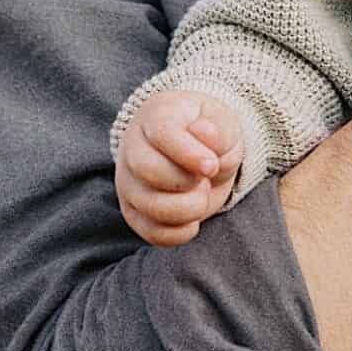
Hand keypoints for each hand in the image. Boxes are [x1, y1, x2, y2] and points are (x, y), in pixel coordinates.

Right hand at [114, 92, 242, 246]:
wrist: (198, 151)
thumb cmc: (209, 133)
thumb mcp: (222, 121)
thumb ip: (218, 128)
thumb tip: (204, 132)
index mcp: (155, 117)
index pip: (163, 133)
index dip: (190, 153)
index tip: (212, 165)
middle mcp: (132, 149)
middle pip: (149, 170)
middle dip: (188, 181)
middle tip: (206, 177)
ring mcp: (128, 183)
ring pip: (150, 207)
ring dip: (188, 209)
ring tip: (200, 195)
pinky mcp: (134, 213)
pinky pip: (152, 233)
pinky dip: (180, 232)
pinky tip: (194, 219)